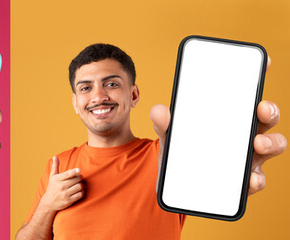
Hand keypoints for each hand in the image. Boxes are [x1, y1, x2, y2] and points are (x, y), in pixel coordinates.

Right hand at [39, 156, 83, 210]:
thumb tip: (55, 156)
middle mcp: (61, 186)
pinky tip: (79, 191)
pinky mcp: (69, 200)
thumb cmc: (52, 187)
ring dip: (81, 185)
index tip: (79, 170)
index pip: (67, 174)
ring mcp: (65, 194)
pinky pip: (80, 194)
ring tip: (78, 184)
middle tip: (78, 178)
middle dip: (79, 178)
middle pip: (76, 179)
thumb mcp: (52, 177)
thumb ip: (55, 166)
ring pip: (79, 186)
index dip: (74, 171)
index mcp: (57, 179)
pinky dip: (81, 192)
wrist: (49, 202)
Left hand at [150, 57, 284, 195]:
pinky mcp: (244, 182)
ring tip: (258, 143)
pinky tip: (250, 180)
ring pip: (272, 145)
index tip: (264, 63)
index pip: (247, 94)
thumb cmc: (182, 152)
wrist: (178, 185)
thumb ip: (165, 123)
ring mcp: (248, 157)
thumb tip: (159, 110)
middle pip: (267, 118)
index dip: (258, 77)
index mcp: (229, 117)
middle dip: (269, 110)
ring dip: (270, 142)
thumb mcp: (170, 135)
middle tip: (261, 107)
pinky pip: (257, 179)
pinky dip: (256, 179)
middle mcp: (245, 134)